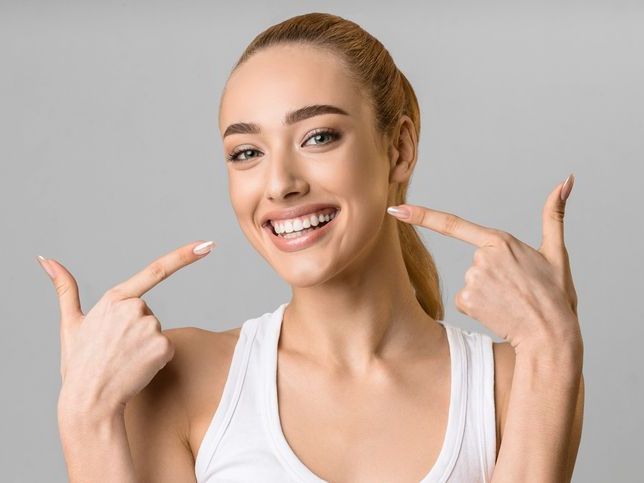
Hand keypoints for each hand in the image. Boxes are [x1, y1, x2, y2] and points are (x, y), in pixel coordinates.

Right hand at [37, 240, 214, 417]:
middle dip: (136, 330)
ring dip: (145, 346)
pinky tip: (136, 369)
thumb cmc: (79, 365)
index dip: (184, 256)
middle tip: (116, 350)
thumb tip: (46, 259)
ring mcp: (151, 327)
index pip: (156, 270)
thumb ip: (64, 289)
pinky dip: (155, 360)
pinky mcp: (163, 346)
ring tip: (123, 361)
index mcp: (114, 298)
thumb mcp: (70, 324)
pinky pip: (166, 349)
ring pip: (156, 332)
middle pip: (148, 313)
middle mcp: (135, 308)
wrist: (89, 402)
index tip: (207, 245)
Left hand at [387, 175, 579, 351]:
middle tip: (517, 290)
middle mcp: (481, 257)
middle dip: (493, 276)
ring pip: (470, 283)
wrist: (551, 335)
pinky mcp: (466, 300)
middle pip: (475, 263)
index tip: (395, 209)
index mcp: (500, 241)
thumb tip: (566, 181)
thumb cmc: (555, 296)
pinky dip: (479, 307)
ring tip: (511, 302)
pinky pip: (465, 300)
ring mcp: (472, 279)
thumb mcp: (557, 253)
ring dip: (488, 293)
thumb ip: (555, 215)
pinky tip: (499, 312)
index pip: (453, 223)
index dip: (421, 215)